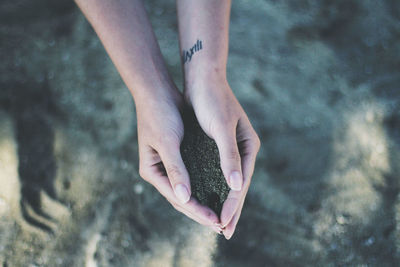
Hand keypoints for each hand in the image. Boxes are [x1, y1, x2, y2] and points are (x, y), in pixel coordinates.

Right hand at [135, 85, 221, 232]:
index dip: (198, 211)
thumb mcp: (168, 143)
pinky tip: (217, 190)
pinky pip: (193, 175)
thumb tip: (185, 198)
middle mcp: (159, 171)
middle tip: (223, 226)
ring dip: (204, 201)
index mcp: (152, 171)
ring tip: (221, 215)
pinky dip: (204, 185)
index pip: (178, 198)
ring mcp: (168, 164)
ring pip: (189, 189)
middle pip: (183, 198)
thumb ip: (176, 170)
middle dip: (202, 212)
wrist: (158, 90)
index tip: (217, 222)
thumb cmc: (160, 114)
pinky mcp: (178, 155)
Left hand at [185, 76, 259, 238]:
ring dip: (223, 201)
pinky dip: (214, 187)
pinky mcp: (216, 146)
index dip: (233, 205)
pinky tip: (208, 198)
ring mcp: (230, 148)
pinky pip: (217, 172)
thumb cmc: (211, 100)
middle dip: (231, 210)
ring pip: (227, 182)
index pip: (241, 183)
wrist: (201, 78)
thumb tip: (237, 186)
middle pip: (237, 186)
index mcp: (249, 146)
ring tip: (217, 222)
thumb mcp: (220, 128)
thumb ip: (229, 156)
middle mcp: (242, 149)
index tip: (223, 225)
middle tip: (224, 233)